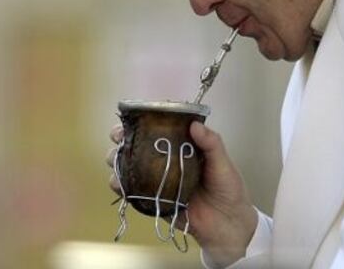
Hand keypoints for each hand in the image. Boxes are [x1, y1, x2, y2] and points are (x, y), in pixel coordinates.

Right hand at [106, 122, 255, 265]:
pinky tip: (118, 183)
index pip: (156, 128)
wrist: (228, 225)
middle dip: (122, 139)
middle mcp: (164, 160)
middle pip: (135, 145)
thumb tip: (195, 125)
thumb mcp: (223, 163)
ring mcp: (156, 180)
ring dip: (116, 161)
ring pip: (128, 166)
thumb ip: (211, 143)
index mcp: (180, 146)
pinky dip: (120, 186)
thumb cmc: (228, 190)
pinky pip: (131, 191)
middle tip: (119, 140)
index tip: (132, 119)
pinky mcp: (152, 199)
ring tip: (115, 161)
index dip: (140, 121)